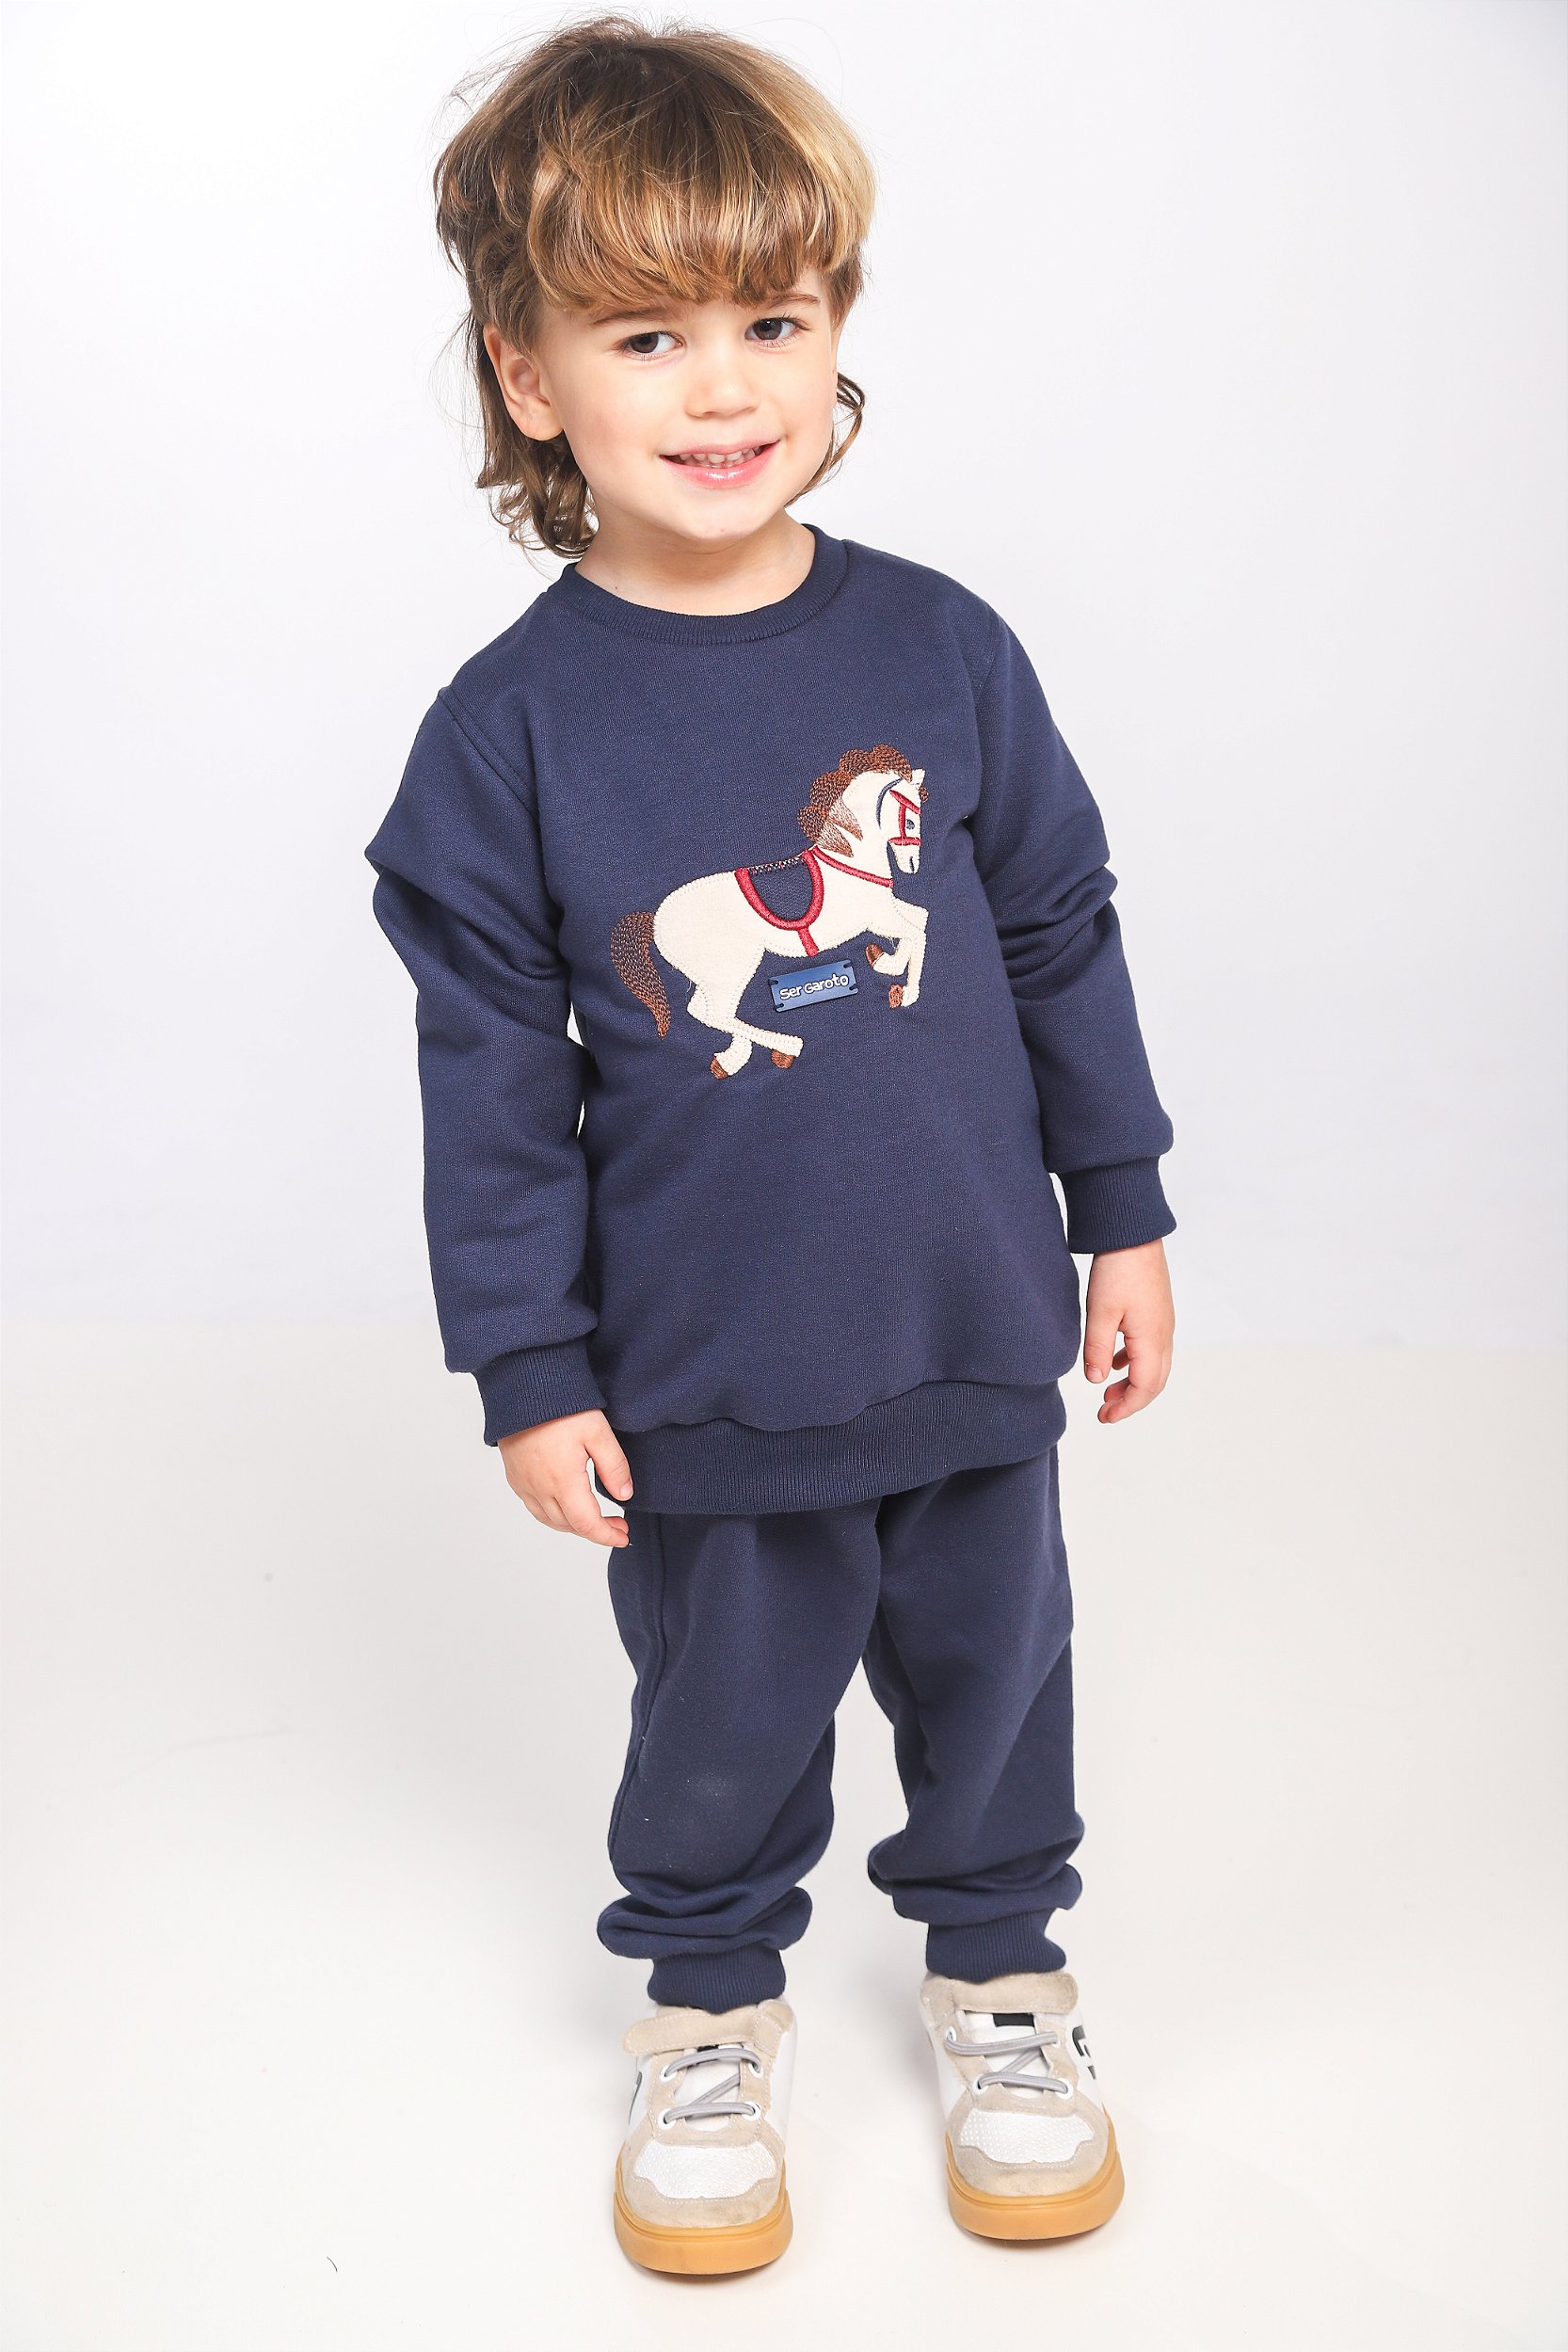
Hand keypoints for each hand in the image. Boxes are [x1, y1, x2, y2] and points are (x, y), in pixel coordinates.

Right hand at [496, 1408, 635, 1547]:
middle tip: (617, 1525)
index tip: (623, 1537)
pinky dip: (553, 1515)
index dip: (606, 1535)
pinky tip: (566, 1505)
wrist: (521, 1387)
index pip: (586, 1524)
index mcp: (562, 1481)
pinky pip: (534, 1507)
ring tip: (595, 1518)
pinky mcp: (514, 1476)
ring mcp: (523, 1483)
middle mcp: (538, 1488)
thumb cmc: (560, 1406)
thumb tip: (624, 1496)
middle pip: (568, 1525)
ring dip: (574, 1525)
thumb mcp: (597, 1432)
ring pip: (549, 1519)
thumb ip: (614, 1467)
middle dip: (595, 1530)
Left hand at [1082, 1238, 1173, 1422]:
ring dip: (1133, 1383)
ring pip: (1154, 1365)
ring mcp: (1162, 1322)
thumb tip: (1096, 1382)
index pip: (1145, 1387)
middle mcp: (1163, 1334)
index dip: (1125, 1407)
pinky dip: (1134, 1363)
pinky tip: (1114, 1362)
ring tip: (1108, 1391)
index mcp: (1152, 1339)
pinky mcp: (1156, 1311)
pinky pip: (1150, 1348)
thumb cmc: (1117, 1269)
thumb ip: (1098, 1350)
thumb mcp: (1100, 1313)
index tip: (1104, 1417)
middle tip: (1105, 1412)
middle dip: (1131, 1401)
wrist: (1133, 1233)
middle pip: (1154, 1381)